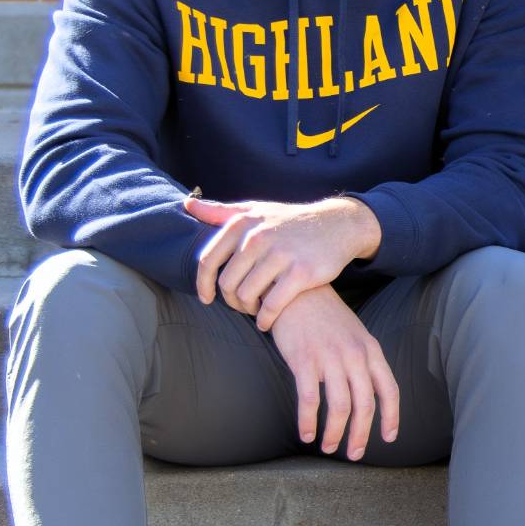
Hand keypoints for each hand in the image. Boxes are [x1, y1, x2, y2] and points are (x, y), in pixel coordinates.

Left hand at [187, 194, 381, 330]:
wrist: (337, 224)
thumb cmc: (291, 221)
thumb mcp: (257, 210)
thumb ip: (221, 212)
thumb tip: (187, 203)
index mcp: (243, 223)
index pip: (208, 261)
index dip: (203, 285)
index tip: (207, 299)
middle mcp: (258, 237)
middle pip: (227, 284)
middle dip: (231, 301)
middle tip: (242, 305)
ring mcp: (280, 255)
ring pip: (247, 297)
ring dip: (249, 311)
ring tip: (256, 311)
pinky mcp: (301, 273)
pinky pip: (271, 306)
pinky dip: (265, 319)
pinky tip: (267, 322)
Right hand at [267, 285, 399, 457]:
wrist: (295, 291)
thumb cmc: (324, 316)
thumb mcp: (354, 333)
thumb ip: (363, 361)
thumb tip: (368, 393)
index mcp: (370, 350)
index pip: (389, 390)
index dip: (391, 417)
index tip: (388, 438)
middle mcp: (354, 355)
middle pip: (365, 405)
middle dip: (360, 435)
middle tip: (354, 454)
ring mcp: (330, 358)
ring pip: (339, 407)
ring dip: (334, 433)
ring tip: (329, 447)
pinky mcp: (304, 360)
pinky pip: (309, 401)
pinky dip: (308, 422)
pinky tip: (306, 434)